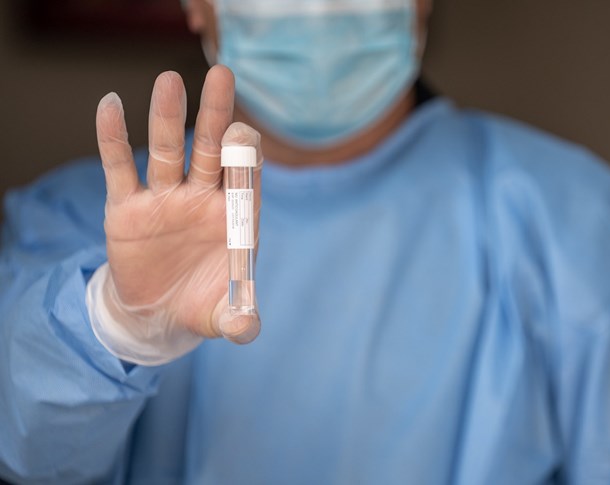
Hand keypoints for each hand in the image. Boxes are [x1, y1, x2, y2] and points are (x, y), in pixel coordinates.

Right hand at [94, 66, 260, 359]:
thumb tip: (248, 328)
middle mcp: (202, 198)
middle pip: (210, 149)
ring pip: (168, 150)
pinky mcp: (127, 207)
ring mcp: (165, 198)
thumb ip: (239, 319)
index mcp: (234, 216)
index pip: (245, 175)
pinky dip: (113, 139)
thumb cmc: (199, 304)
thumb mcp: (220, 316)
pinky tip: (111, 106)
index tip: (245, 136)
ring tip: (168, 80)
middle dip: (216, 115)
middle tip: (221, 76)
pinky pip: (120, 168)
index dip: (246, 156)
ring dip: (169, 118)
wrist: (158, 314)